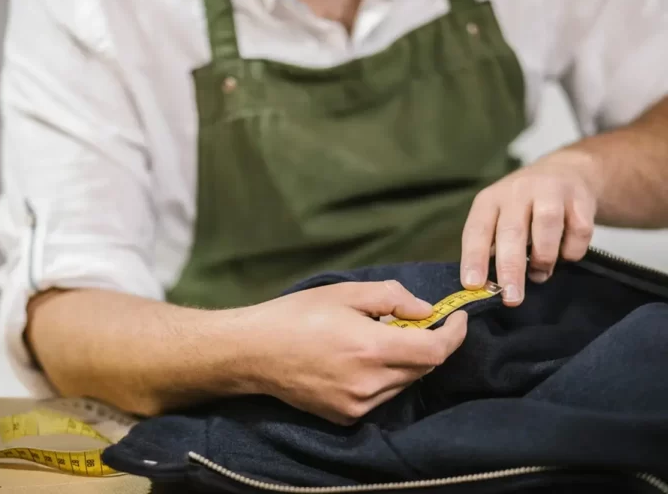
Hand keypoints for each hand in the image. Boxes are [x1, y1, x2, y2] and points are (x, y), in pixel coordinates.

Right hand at [235, 281, 467, 424]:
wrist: (253, 352)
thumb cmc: (297, 315)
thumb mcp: (345, 293)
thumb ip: (392, 298)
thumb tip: (425, 312)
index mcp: (372, 349)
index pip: (435, 351)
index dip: (454, 335)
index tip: (456, 319)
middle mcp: (371, 384)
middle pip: (422, 368)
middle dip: (427, 344)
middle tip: (410, 322)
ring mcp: (358, 406)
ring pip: (403, 384)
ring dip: (404, 362)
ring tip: (377, 340)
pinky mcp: (345, 417)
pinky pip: (380, 397)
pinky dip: (383, 378)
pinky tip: (359, 361)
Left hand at [460, 149, 600, 305]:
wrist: (565, 171)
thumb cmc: (523, 207)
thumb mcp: (498, 218)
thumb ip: (493, 248)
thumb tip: (486, 288)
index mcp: (489, 200)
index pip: (477, 230)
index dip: (474, 258)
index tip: (473, 285)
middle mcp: (517, 192)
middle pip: (512, 231)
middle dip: (511, 268)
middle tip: (511, 297)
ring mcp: (550, 191)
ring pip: (547, 226)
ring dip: (543, 257)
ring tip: (539, 274)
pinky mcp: (580, 197)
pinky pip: (579, 230)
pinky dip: (572, 251)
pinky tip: (564, 254)